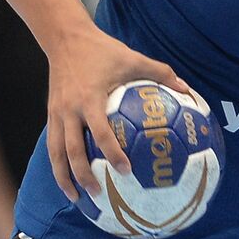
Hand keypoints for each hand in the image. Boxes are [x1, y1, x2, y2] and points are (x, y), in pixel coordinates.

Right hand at [43, 25, 190, 200]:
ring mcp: (56, 114)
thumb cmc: (103, 50)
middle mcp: (69, 110)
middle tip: (99, 194)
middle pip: (71, 151)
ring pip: (55, 153)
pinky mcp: (50, 114)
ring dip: (63, 178)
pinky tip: (69, 179)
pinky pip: (52, 144)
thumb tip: (188, 90)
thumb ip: (161, 73)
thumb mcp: (134, 58)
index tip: (126, 170)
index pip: (100, 133)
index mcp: (90, 99)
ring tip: (75, 199)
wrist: (65, 39)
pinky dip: (58, 164)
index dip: (112, 153)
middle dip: (83, 175)